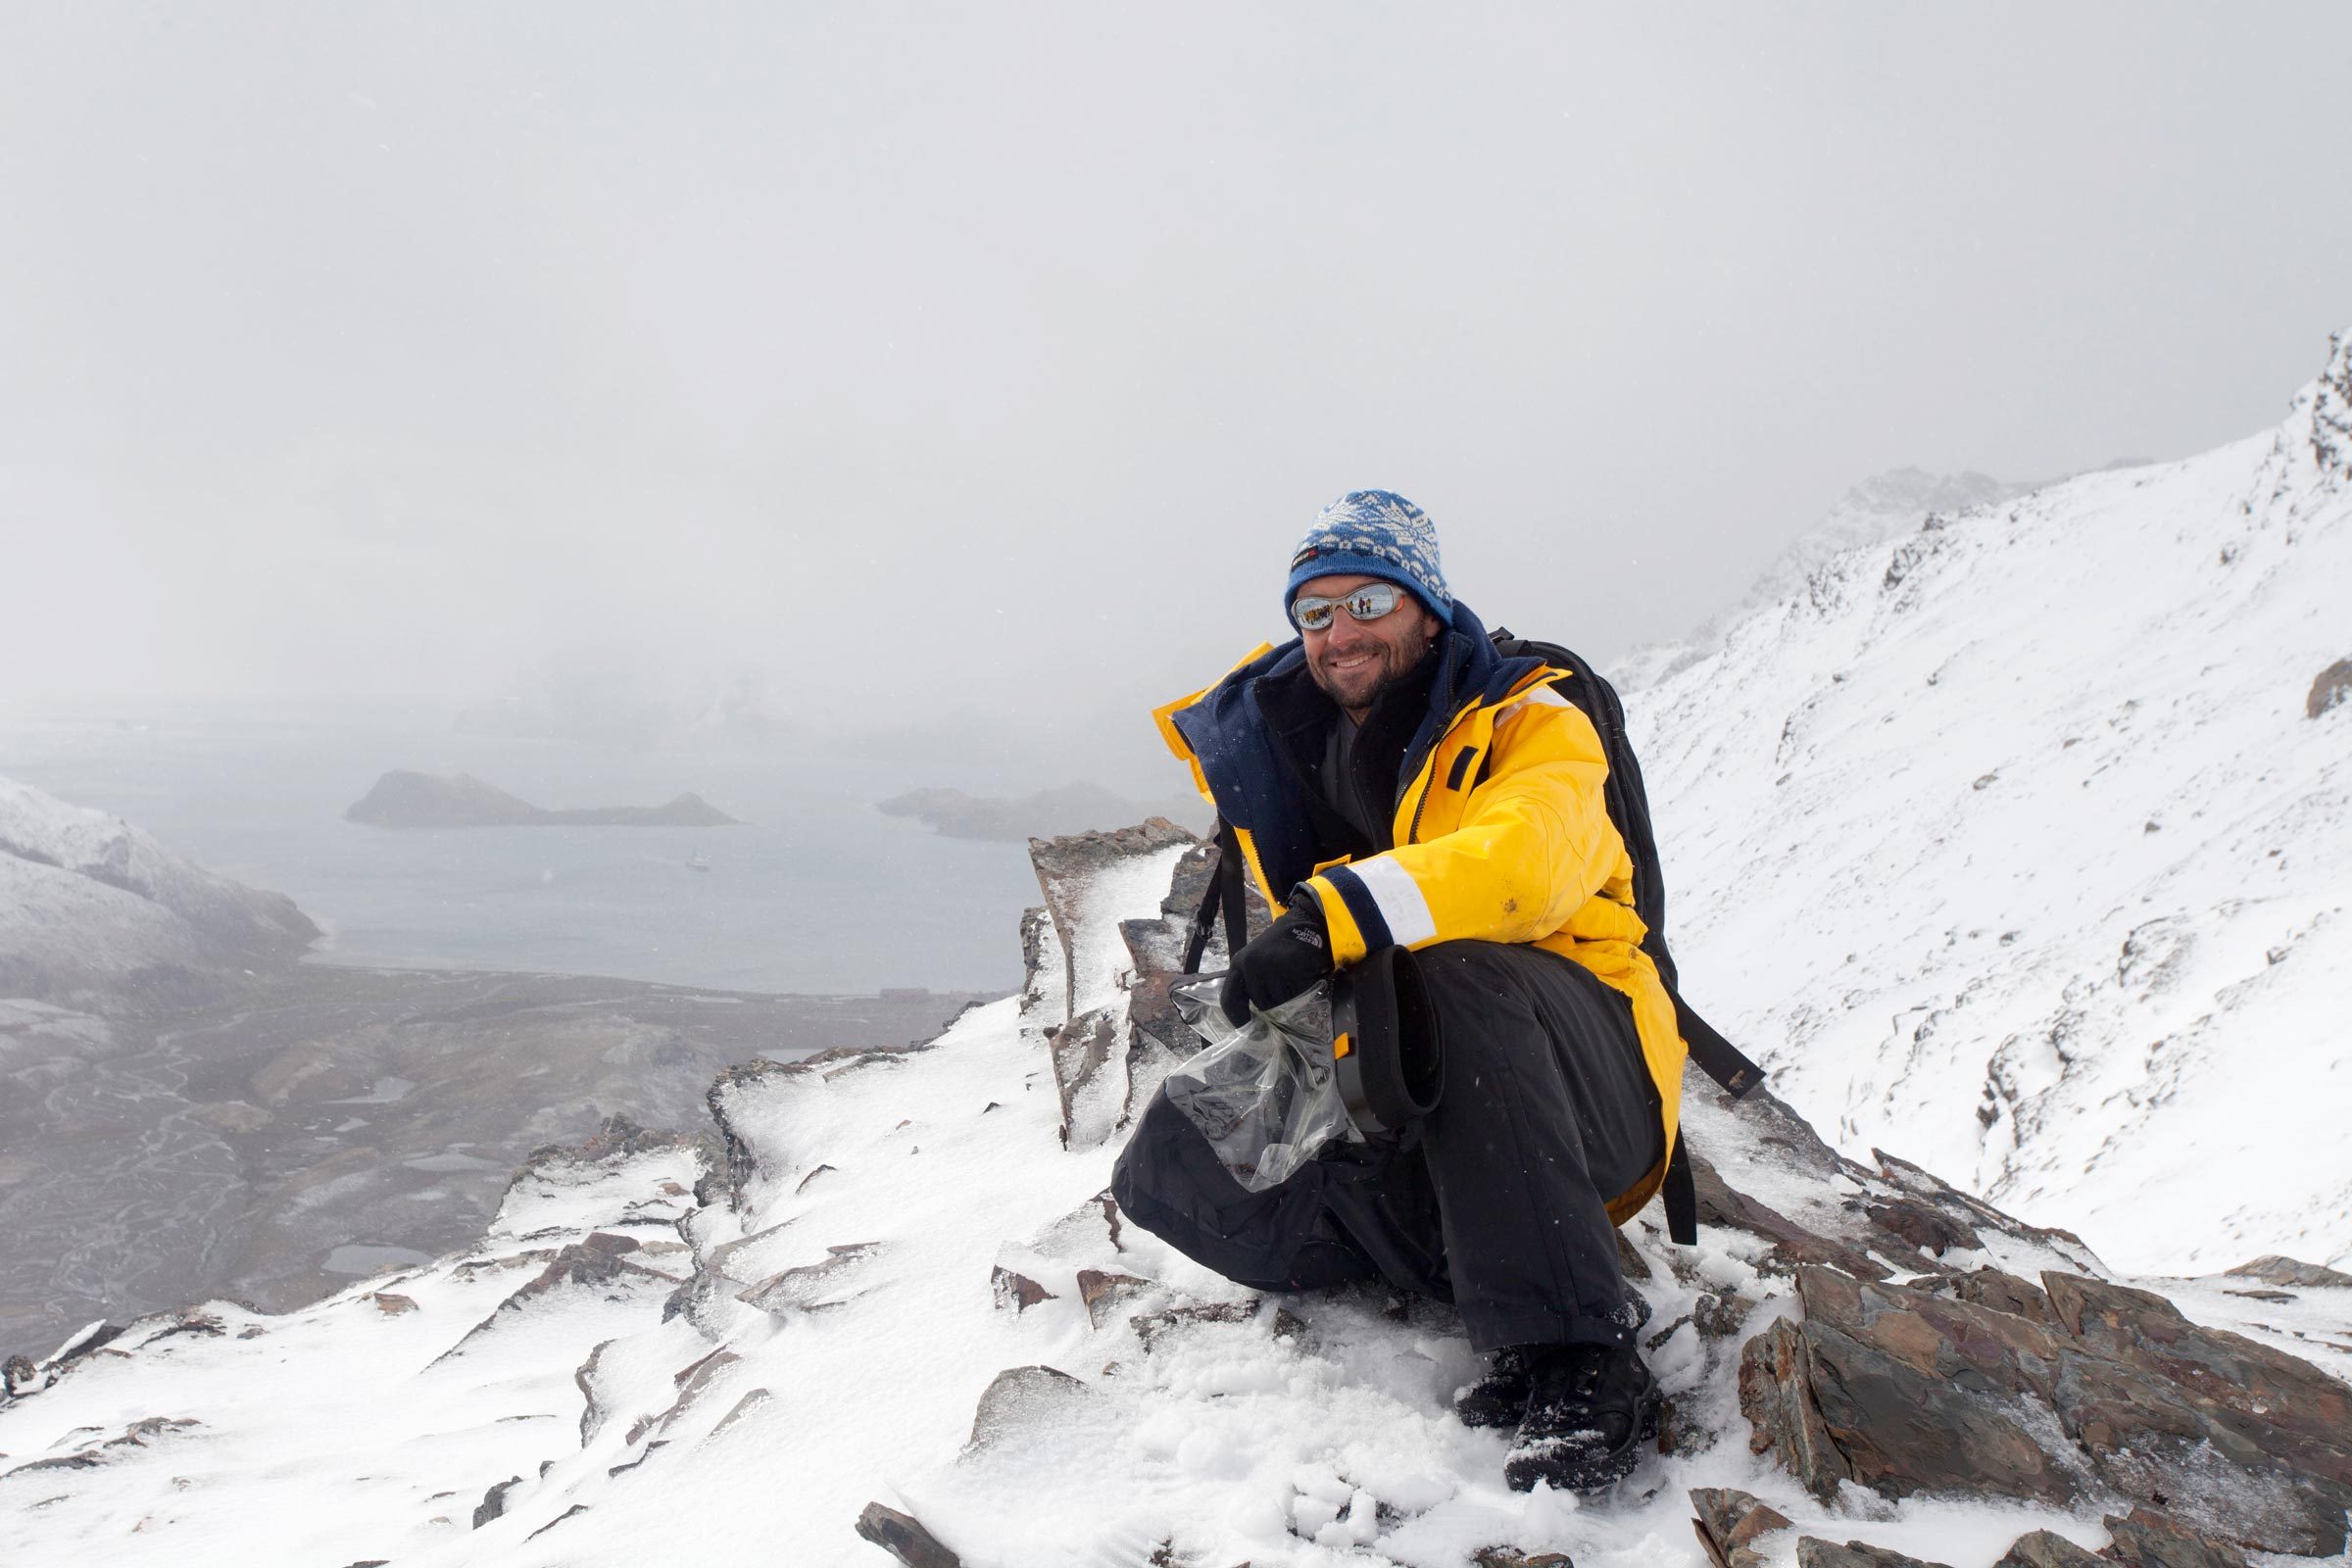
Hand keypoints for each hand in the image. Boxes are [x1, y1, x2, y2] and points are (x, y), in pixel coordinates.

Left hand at [1220, 894, 1335, 1025]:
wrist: (1304, 925)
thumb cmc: (1281, 950)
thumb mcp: (1257, 963)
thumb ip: (1251, 985)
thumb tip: (1253, 1022)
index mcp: (1238, 964)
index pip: (1229, 999)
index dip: (1237, 1018)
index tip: (1248, 1029)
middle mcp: (1249, 965)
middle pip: (1261, 1005)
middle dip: (1275, 1003)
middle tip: (1286, 988)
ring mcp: (1268, 965)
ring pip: (1280, 1001)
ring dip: (1291, 997)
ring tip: (1295, 979)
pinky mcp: (1288, 965)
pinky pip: (1296, 993)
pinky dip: (1303, 989)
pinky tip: (1304, 975)